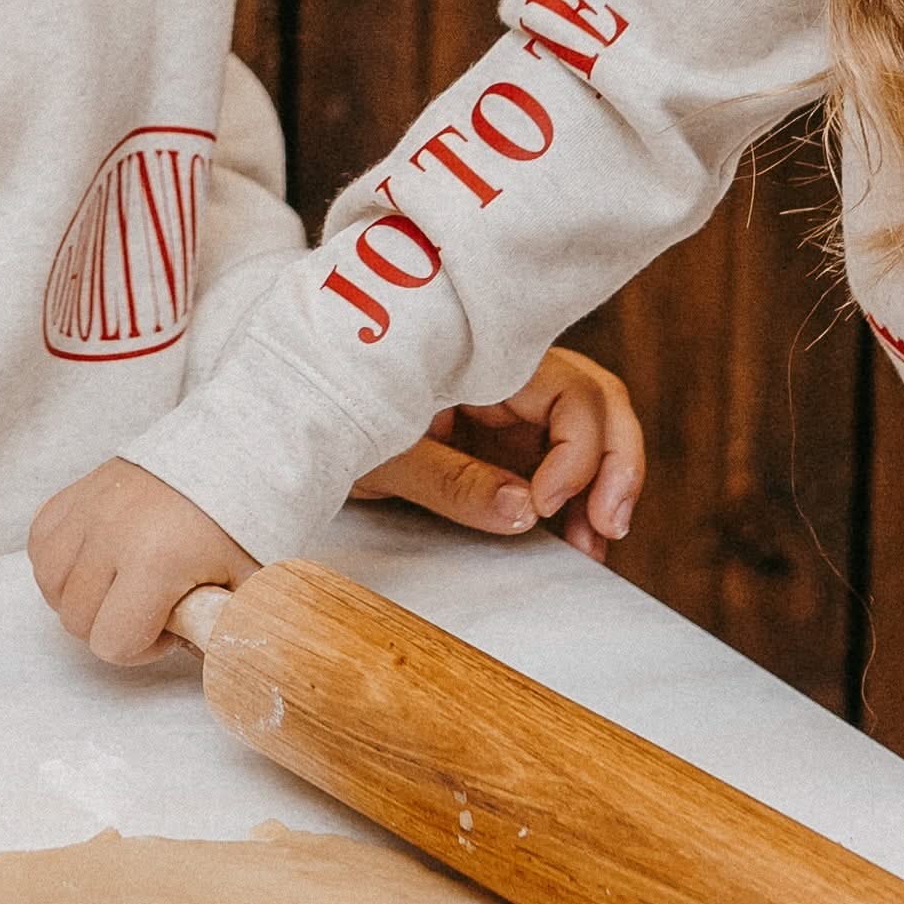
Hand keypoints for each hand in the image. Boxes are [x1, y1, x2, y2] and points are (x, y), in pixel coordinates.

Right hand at [28, 459, 257, 663]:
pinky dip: (60, 562)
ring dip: (80, 597)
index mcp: (155, 562)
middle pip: (77, 621)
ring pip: (51, 587)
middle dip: (113, 624)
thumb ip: (229, 627)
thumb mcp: (247, 581)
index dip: (141, 648)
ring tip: (121, 584)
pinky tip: (95, 561)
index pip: (112, 643)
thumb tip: (214, 662)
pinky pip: (40, 545)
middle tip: (150, 604)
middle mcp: (110, 536)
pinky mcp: (73, 494)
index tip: (171, 625)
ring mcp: (86, 511)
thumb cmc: (236, 520)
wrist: (223, 452)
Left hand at [351, 347, 645, 558]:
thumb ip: (452, 481)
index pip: (568, 390)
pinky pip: (557, 462)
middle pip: (597, 402)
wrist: (288, 418)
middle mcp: (505, 378)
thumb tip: (524, 511)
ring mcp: (507, 411)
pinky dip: (575, 499)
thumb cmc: (326, 414)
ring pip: (588, 433)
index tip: (546, 504)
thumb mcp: (382, 455)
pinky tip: (571, 539)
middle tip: (606, 527)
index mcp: (479, 360)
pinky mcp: (501, 444)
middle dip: (614, 463)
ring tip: (594, 544)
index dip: (576, 449)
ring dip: (602, 487)